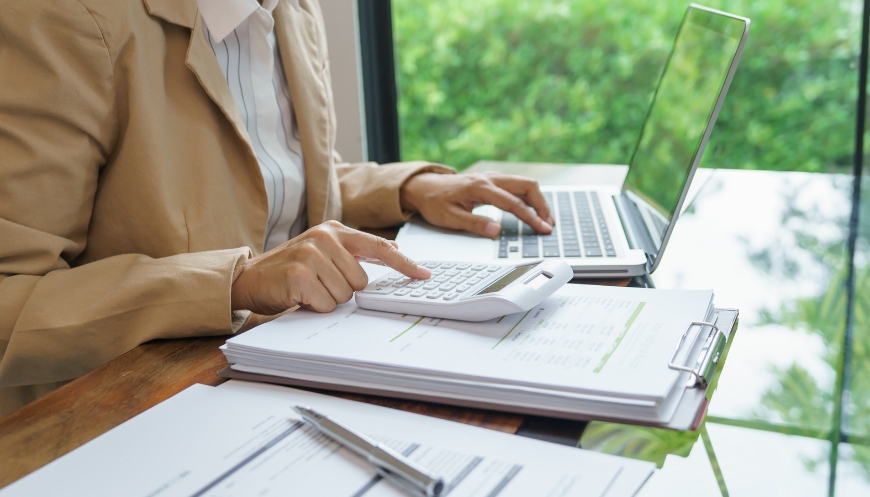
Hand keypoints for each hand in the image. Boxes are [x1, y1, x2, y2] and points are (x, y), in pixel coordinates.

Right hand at [231, 221, 430, 314]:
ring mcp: (310, 255)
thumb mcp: (324, 252)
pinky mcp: (299, 275)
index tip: (424, 275)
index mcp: (334, 231)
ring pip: (345, 294)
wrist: (249, 278)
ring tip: (307, 289)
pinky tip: (299, 295)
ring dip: (327, 299)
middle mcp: (324, 238)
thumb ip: (356, 251)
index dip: (404, 263)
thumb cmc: (290, 268)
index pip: (378, 246)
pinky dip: (314, 306)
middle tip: (319, 284)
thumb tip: (394, 248)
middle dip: (343, 290)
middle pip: (361, 281)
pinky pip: (326, 303)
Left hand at [400, 171, 554, 237]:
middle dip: (542, 205)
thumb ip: (475, 224)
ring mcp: (493, 177)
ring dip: (538, 201)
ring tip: (544, 220)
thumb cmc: (435, 203)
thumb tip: (497, 231)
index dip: (530, 217)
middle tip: (548, 225)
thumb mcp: (450, 218)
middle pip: (527, 186)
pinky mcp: (493, 180)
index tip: (543, 229)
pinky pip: (518, 186)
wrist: (424, 187)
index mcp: (480, 187)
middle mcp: (490, 178)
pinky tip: (532, 211)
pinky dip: (529, 198)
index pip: (513, 203)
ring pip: (525, 184)